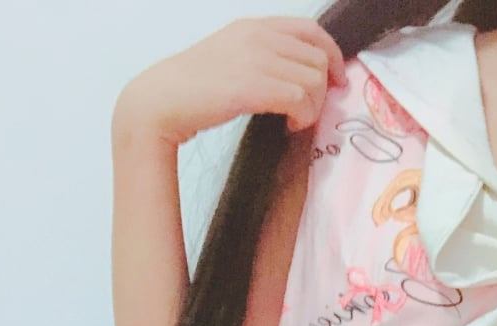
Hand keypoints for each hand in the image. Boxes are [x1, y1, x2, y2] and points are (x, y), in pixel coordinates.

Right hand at [114, 16, 347, 145]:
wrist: (159, 102)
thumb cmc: (190, 90)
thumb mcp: (228, 58)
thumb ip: (259, 58)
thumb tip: (291, 78)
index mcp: (253, 27)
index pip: (310, 30)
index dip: (332, 55)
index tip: (336, 80)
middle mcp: (258, 36)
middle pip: (318, 58)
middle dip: (322, 90)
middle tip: (307, 113)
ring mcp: (255, 59)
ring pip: (314, 80)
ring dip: (312, 107)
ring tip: (295, 122)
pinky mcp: (252, 86)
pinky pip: (300, 98)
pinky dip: (302, 117)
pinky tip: (289, 127)